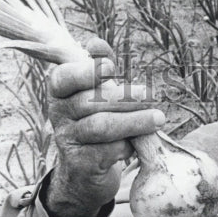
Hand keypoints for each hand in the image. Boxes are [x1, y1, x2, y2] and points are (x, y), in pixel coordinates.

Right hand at [44, 37, 165, 216]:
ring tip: (158, 119)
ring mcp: (69, 141)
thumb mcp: (96, 94)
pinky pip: (108, 151)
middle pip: (91, 102)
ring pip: (101, 127)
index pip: (64, 77)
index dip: (86, 71)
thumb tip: (96, 43)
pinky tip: (135, 145)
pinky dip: (126, 146)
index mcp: (59, 92)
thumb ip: (99, 67)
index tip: (112, 68)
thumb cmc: (94, 123)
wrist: (85, 173)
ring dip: (134, 121)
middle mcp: (58, 115)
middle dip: (125, 98)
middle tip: (151, 95)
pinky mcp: (82, 165)